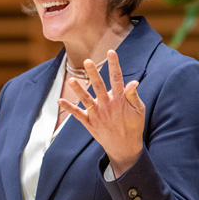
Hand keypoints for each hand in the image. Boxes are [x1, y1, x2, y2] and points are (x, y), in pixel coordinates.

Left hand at [58, 49, 144, 176]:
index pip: (117, 78)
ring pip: (86, 100)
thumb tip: (133, 82)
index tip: (111, 52)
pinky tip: (59, 100)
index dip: (114, 65)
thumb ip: (133, 95)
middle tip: (87, 61)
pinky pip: (77, 115)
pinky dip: (68, 108)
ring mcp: (97, 114)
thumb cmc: (133, 126)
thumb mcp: (139, 110)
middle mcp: (107, 105)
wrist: (124, 148)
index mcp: (120, 100)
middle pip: (99, 86)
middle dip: (93, 73)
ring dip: (78, 90)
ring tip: (72, 80)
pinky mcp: (89, 123)